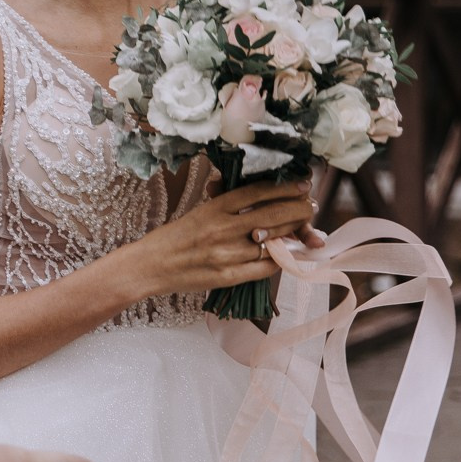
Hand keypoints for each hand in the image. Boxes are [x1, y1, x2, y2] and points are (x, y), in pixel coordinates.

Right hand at [124, 179, 317, 301]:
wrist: (150, 265)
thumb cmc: (174, 236)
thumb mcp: (198, 211)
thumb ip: (226, 203)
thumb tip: (256, 193)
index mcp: (214, 208)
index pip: (258, 192)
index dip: (285, 187)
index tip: (302, 185)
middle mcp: (222, 228)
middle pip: (273, 215)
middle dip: (298, 209)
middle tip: (309, 205)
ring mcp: (226, 254)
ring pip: (273, 243)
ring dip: (292, 235)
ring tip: (302, 229)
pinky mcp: (227, 276)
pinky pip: (264, 267)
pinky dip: (279, 260)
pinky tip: (285, 254)